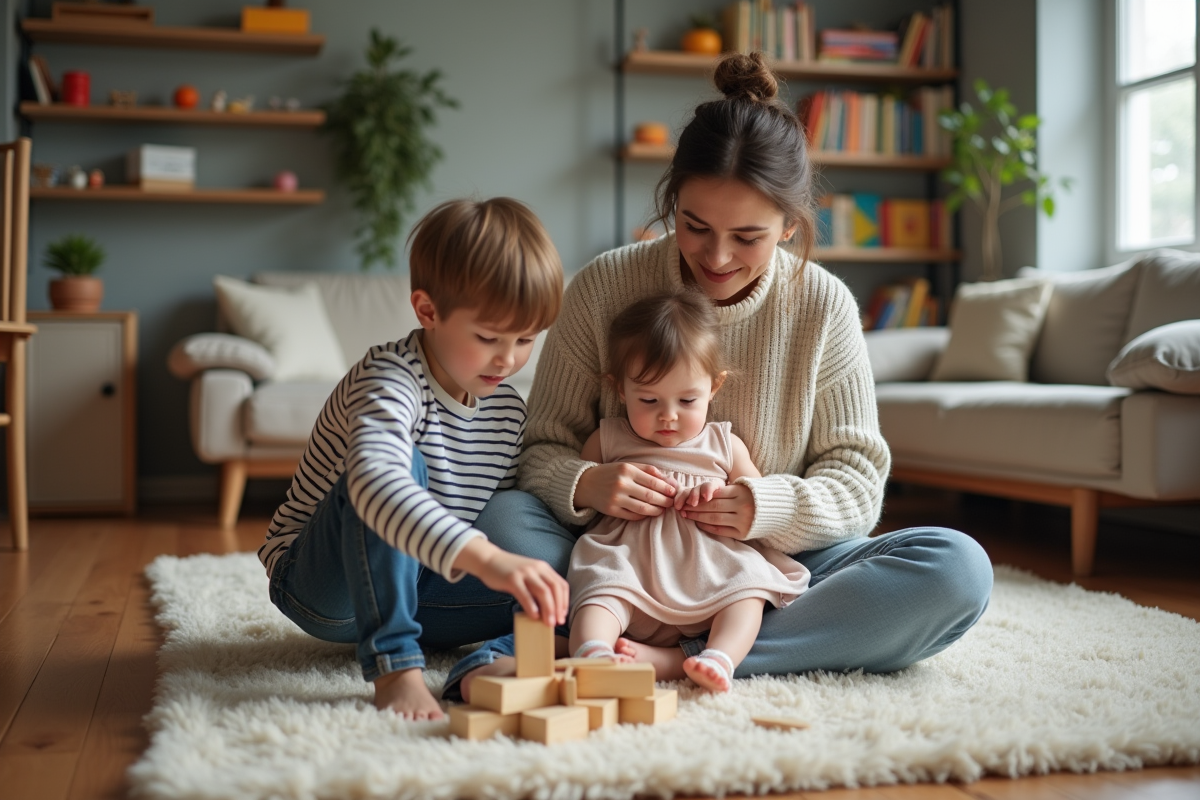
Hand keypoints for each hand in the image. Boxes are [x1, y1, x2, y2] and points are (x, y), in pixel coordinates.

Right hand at [453, 539, 567, 625]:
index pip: (561, 585)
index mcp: (543, 567)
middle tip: (558, 622)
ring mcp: (525, 573)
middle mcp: (537, 568)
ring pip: (543, 592)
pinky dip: (532, 607)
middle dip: (558, 607)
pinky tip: (534, 616)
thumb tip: (548, 609)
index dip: (564, 601)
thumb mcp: (529, 574)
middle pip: (555, 589)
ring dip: (548, 609)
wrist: (489, 560)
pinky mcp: (512, 579)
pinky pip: (525, 595)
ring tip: (548, 623)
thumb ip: (539, 586)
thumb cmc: (509, 571)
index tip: (563, 615)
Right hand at [574, 462, 678, 520]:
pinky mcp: (611, 510)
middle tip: (672, 503)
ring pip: (643, 508)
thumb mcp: (627, 466)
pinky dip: (643, 515)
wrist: (585, 483)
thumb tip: (669, 481)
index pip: (653, 481)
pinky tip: (649, 513)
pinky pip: (632, 515)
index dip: (666, 488)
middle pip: (650, 495)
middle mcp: (621, 483)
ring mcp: (616, 498)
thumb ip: (648, 471)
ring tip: (662, 509)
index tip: (674, 492)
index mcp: (627, 469)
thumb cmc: (611, 473)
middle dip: (665, 501)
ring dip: (656, 510)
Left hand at [679, 483, 755, 539]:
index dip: (700, 497)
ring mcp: (743, 521)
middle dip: (695, 507)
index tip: (688, 498)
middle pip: (713, 507)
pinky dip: (708, 527)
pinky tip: (699, 523)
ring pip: (715, 519)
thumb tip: (703, 493)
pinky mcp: (743, 533)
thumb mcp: (743, 488)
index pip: (715, 494)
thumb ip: (726, 490)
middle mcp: (742, 507)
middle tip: (683, 508)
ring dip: (698, 517)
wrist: (777, 511)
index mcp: (741, 492)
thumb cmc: (754, 496)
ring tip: (687, 515)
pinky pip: (721, 530)